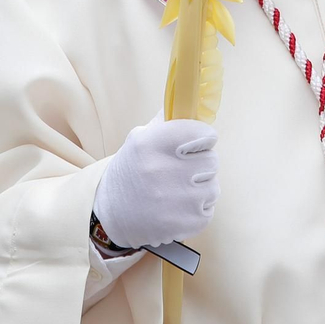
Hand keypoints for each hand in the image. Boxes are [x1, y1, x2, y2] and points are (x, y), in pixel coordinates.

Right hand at [93, 119, 219, 248]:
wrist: (111, 215)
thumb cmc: (130, 172)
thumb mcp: (139, 139)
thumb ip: (166, 121)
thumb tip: (189, 100)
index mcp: (152, 144)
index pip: (204, 134)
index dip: (202, 138)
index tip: (195, 144)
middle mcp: (165, 170)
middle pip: (212, 160)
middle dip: (199, 164)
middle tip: (180, 171)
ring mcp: (178, 199)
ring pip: (213, 186)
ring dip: (200, 188)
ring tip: (176, 192)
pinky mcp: (187, 222)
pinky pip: (209, 209)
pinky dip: (198, 209)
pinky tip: (177, 208)